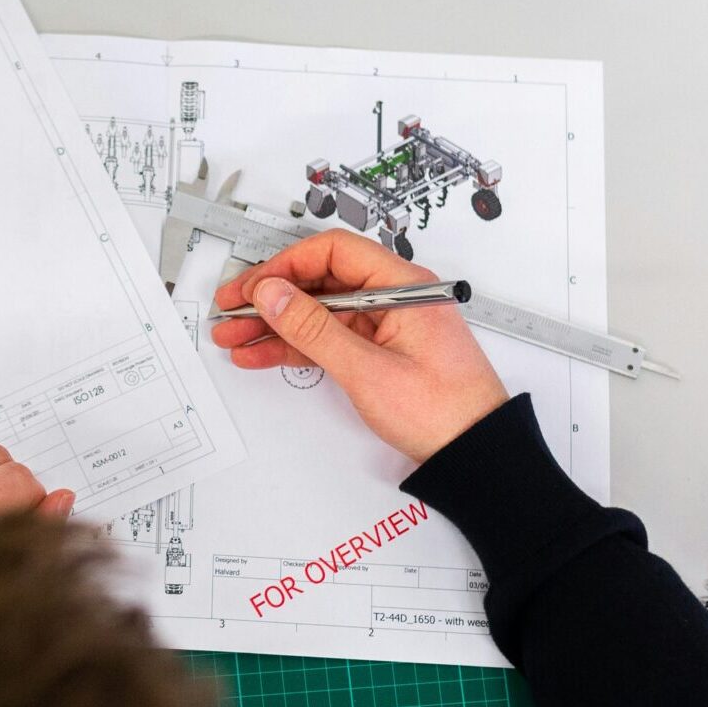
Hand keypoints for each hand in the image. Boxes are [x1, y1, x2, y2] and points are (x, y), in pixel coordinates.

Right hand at [210, 229, 507, 464]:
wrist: (476, 453)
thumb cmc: (444, 410)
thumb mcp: (368, 370)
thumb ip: (314, 329)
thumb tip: (273, 295)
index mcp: (401, 285)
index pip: (332, 252)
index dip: (285, 266)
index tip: (252, 288)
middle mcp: (393, 296)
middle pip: (320, 280)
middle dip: (271, 297)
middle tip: (232, 310)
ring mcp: (383, 324)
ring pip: (318, 311)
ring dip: (275, 324)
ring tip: (235, 337)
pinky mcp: (377, 350)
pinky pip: (327, 337)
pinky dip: (294, 346)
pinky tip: (261, 354)